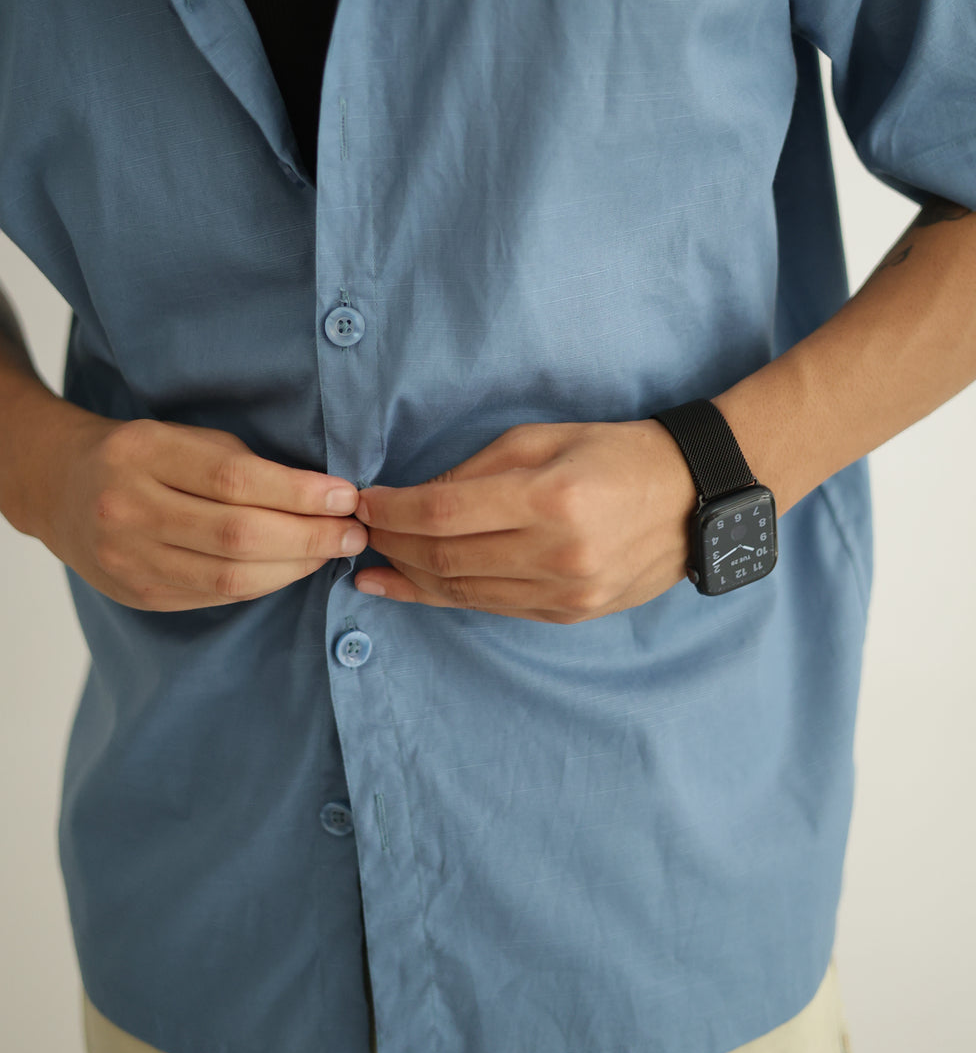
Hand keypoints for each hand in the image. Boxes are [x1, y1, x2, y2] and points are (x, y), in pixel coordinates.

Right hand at [27, 411, 366, 610]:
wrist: (58, 487)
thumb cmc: (140, 454)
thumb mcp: (181, 436)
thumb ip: (242, 463)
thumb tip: (323, 495)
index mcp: (143, 453)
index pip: (234, 479)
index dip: (298, 493)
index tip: (346, 496)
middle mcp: (128, 508)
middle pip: (237, 535)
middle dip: (309, 537)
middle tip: (354, 532)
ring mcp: (128, 558)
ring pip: (229, 576)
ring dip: (294, 567)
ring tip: (332, 552)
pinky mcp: (136, 594)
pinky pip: (214, 596)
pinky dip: (263, 584)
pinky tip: (292, 569)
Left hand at [352, 420, 698, 622]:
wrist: (693, 496)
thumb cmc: (614, 452)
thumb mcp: (543, 438)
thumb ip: (475, 470)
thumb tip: (413, 499)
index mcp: (551, 499)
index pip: (444, 513)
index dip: (392, 511)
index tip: (362, 502)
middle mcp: (559, 554)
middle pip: (446, 558)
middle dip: (391, 544)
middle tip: (360, 530)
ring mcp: (567, 592)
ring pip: (463, 592)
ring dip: (409, 577)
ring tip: (373, 561)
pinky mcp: (570, 614)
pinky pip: (491, 608)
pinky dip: (444, 598)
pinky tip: (410, 586)